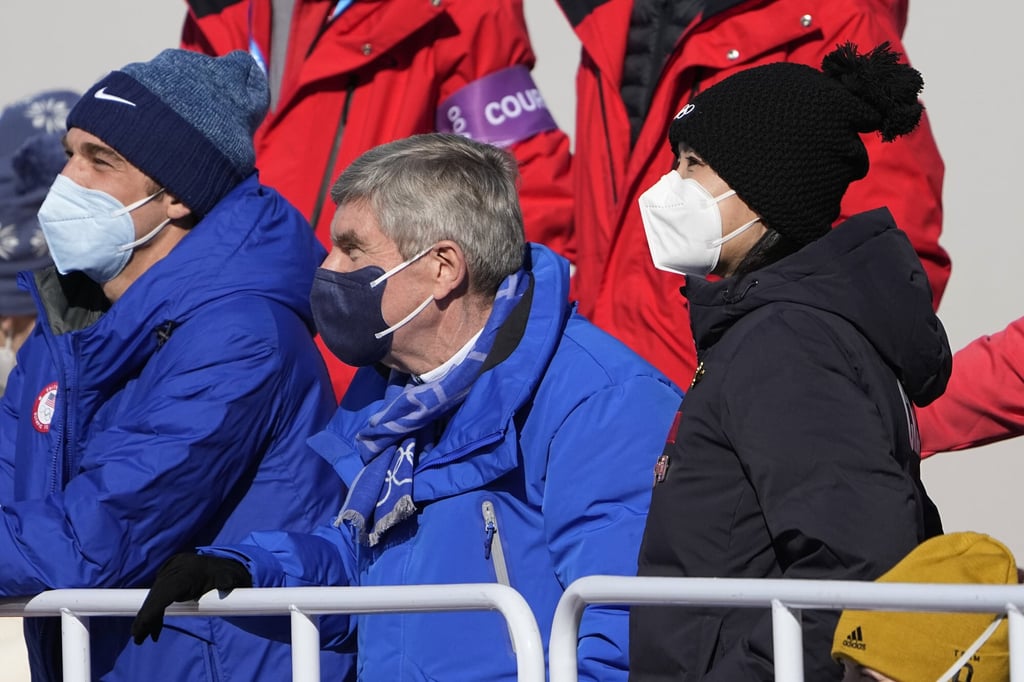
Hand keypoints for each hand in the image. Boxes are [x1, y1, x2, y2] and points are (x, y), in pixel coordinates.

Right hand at [131, 552, 251, 644]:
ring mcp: (169, 571)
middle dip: (145, 617)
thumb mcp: (228, 577)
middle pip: (155, 596)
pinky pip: (158, 594)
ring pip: (154, 596)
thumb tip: (227, 584)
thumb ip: (226, 581)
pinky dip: (155, 610)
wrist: (219, 564)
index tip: (141, 627)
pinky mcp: (167, 574)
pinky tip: (154, 628)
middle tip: (137, 638)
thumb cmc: (224, 574)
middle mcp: (174, 569)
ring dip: (149, 616)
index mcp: (187, 572)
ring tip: (142, 637)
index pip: (165, 593)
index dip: (152, 610)